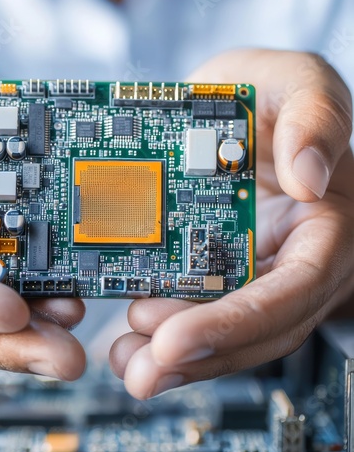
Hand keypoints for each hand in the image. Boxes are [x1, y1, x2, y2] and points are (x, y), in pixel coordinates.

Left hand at [110, 49, 353, 398]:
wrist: (228, 106)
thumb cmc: (269, 95)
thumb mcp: (297, 82)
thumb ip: (315, 116)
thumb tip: (309, 176)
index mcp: (324, 222)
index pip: (293, 288)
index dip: (236, 321)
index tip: (175, 339)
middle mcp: (291, 256)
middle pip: (255, 326)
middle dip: (198, 355)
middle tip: (140, 369)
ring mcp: (254, 266)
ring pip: (225, 329)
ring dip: (177, 358)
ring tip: (127, 365)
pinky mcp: (219, 267)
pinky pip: (198, 309)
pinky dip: (165, 330)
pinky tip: (128, 340)